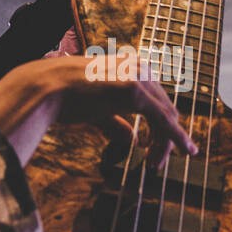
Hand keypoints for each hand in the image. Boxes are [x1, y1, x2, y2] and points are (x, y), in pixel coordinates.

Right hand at [57, 55, 197, 169]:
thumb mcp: (96, 111)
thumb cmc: (64, 98)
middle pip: (165, 109)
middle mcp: (139, 67)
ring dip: (167, 143)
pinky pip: (164, 121)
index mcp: (130, 66)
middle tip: (155, 164)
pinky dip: (177, 138)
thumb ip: (115, 122)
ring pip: (167, 117)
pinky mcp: (135, 92)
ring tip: (156, 165)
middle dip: (165, 138)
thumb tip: (131, 139)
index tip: (154, 151)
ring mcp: (138, 77)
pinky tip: (186, 152)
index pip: (156, 101)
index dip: (159, 128)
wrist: (46, 89)